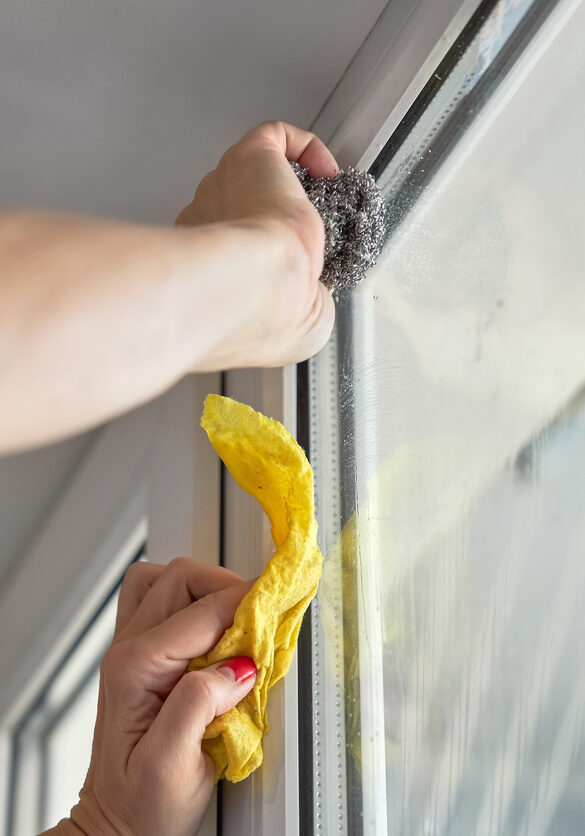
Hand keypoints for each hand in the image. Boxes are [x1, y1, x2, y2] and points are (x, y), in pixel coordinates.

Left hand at [47, 559, 255, 835]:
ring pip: (167, 580)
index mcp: (134, 670)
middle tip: (263, 614)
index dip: (246, 602)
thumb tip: (237, 666)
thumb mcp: (173, 766)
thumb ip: (199, 705)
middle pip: (180, 579)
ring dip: (207, 587)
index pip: (201, 612)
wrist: (116, 825)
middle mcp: (128, 651)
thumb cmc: (141, 806)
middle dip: (228, 586)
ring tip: (238, 616)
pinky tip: (217, 629)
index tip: (279, 600)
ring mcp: (132, 649)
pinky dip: (197, 601)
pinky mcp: (143, 656)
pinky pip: (165, 601)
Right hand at [176, 120, 338, 366]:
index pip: (236, 251)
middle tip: (313, 231)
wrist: (260, 285)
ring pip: (257, 175)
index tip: (298, 259)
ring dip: (294, 184)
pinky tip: (326, 172)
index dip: (270, 251)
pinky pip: (276, 137)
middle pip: (242, 210)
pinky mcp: (248, 158)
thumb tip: (320, 295)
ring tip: (325, 203)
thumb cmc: (266, 311)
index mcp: (213, 270)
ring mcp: (222, 190)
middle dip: (277, 217)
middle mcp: (209, 226)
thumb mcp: (303, 328)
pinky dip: (306, 149)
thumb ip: (309, 306)